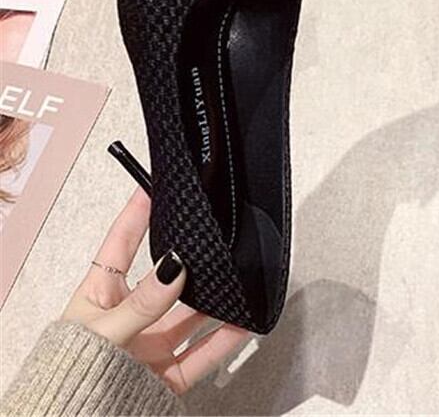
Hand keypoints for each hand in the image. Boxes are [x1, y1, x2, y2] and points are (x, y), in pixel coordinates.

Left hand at [62, 188, 248, 394]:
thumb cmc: (70, 378)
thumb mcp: (103, 334)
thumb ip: (142, 303)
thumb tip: (175, 266)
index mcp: (99, 297)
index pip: (120, 244)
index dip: (137, 214)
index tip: (156, 185)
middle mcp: (128, 317)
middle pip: (165, 280)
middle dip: (189, 260)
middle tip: (210, 234)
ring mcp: (149, 346)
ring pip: (190, 316)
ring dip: (215, 301)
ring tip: (237, 278)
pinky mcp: (167, 374)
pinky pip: (202, 353)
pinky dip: (225, 339)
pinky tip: (243, 322)